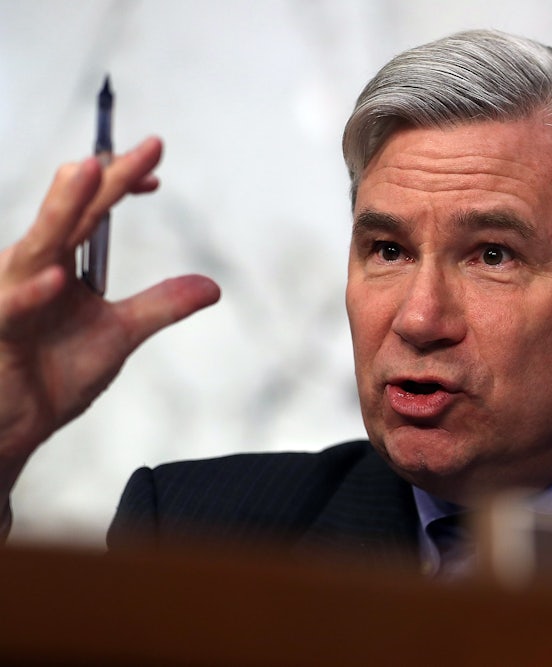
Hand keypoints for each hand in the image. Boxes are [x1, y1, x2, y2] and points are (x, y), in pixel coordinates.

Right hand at [0, 137, 219, 503]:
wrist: (12, 428)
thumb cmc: (51, 375)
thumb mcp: (118, 335)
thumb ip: (159, 305)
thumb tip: (212, 286)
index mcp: (58, 263)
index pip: (92, 212)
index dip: (122, 183)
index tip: (157, 159)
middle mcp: (31, 269)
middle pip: (72, 216)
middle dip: (104, 179)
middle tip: (143, 149)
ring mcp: (9, 297)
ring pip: (36, 246)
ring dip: (62, 210)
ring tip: (87, 172)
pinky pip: (10, 310)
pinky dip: (30, 295)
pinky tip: (54, 279)